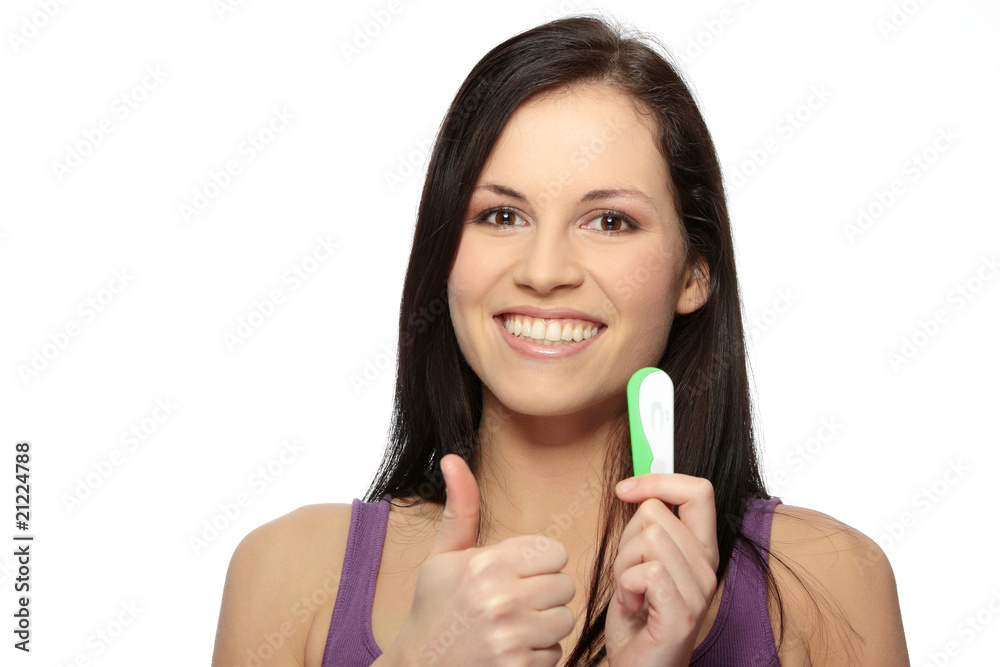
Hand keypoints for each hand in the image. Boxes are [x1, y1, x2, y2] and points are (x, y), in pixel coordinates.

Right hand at [384, 454, 576, 665]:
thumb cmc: (434, 607)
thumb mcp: (443, 555)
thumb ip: (461, 508)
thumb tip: (452, 458)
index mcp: (486, 564)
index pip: (554, 552)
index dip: (538, 563)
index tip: (516, 573)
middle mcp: (501, 599)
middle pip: (565, 585)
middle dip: (543, 593)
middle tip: (514, 600)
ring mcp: (511, 637)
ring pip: (564, 619)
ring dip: (544, 624)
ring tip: (513, 625)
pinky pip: (555, 653)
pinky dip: (538, 653)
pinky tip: (511, 649)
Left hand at [604, 474, 718, 666]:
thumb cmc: (636, 618)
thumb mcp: (639, 561)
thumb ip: (647, 527)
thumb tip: (638, 488)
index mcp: (701, 551)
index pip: (699, 491)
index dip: (659, 480)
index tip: (626, 489)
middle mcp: (708, 568)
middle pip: (657, 513)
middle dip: (626, 540)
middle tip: (629, 575)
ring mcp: (699, 592)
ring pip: (648, 538)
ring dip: (623, 566)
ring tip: (631, 593)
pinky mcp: (682, 614)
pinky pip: (646, 571)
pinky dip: (626, 586)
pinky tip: (632, 606)